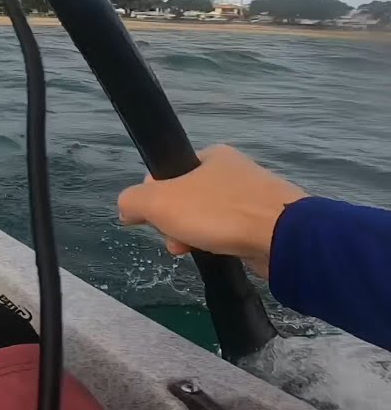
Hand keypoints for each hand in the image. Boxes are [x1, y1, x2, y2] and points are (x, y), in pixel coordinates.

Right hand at [117, 145, 306, 278]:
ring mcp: (254, 197)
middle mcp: (234, 171)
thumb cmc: (218, 211)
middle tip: (173, 239)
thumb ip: (132, 200)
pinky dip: (219, 243)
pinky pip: (231, 232)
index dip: (153, 196)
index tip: (153, 217)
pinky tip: (217, 253)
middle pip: (187, 198)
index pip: (169, 173)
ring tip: (191, 251)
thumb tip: (126, 208)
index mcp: (211, 155)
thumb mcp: (159, 202)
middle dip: (173, 222)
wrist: (284, 236)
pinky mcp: (268, 222)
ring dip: (192, 235)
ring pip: (208, 217)